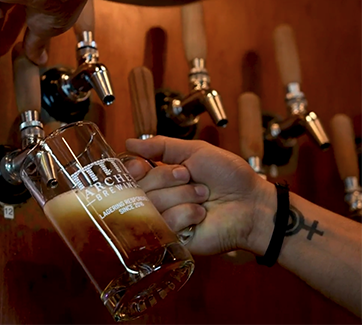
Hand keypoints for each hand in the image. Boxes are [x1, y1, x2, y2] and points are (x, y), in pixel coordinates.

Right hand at [126, 136, 274, 255]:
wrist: (252, 204)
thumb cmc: (229, 176)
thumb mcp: (196, 151)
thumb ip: (162, 146)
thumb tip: (129, 143)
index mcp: (161, 177)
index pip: (130, 173)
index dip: (134, 169)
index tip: (145, 165)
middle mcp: (159, 198)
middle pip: (139, 188)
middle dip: (167, 178)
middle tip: (189, 177)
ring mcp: (165, 220)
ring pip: (152, 205)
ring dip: (182, 195)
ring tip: (202, 196)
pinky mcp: (174, 239)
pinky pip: (166, 223)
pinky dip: (187, 213)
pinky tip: (201, 214)